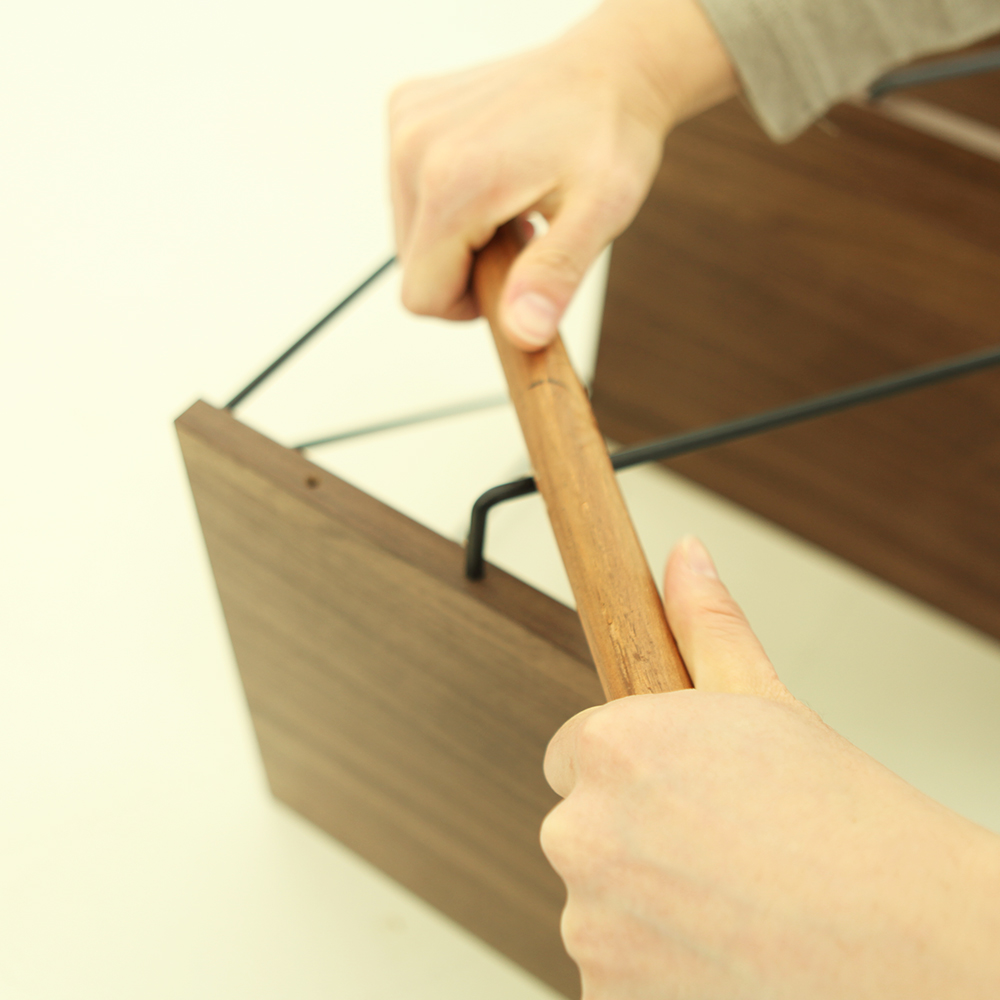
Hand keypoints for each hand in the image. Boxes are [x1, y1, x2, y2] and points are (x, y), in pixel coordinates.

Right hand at [388, 0, 736, 348]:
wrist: (610, 68)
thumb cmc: (609, 134)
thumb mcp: (599, 214)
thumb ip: (555, 277)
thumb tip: (523, 332)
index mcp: (453, 181)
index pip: (422, 296)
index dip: (467, 307)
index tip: (511, 281)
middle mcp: (415, 147)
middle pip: (413, 267)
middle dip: (464, 267)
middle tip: (519, 234)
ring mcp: (406, 124)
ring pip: (408, 233)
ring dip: (456, 235)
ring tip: (508, 204)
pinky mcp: (406, 111)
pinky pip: (408, 191)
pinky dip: (446, 198)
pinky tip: (491, 176)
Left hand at [541, 536, 999, 998]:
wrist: (917, 952)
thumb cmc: (849, 830)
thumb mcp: (768, 703)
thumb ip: (705, 623)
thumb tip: (683, 558)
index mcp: (611, 749)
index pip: (575, 753)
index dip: (632, 772)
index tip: (679, 792)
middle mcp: (583, 835)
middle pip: (583, 830)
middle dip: (636, 837)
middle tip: (720, 851)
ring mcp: (591, 929)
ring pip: (599, 906)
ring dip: (647, 909)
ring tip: (734, 907)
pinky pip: (612, 975)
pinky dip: (654, 971)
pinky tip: (724, 957)